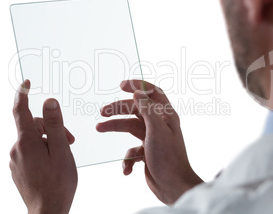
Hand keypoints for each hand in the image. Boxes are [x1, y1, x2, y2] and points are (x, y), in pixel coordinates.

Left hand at [10, 80, 77, 213]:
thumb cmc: (58, 183)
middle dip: (52, 128)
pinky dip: (43, 151)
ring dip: (49, 141)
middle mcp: (17, 149)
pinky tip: (54, 163)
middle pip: (33, 126)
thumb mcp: (61, 150)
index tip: (26, 83)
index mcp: (26, 142)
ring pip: (33, 139)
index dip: (23, 94)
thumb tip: (49, 101)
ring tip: (64, 155)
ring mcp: (16, 160)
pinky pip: (30, 151)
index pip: (20, 111)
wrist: (47, 211)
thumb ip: (55, 125)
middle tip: (70, 140)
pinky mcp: (19, 169)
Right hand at [97, 80, 203, 204]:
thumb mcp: (156, 129)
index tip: (122, 85)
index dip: (138, 86)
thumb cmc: (168, 158)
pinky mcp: (146, 152)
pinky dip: (127, 158)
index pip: (152, 93)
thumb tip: (138, 92)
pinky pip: (131, 150)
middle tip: (102, 111)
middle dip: (119, 109)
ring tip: (99, 128)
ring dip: (115, 128)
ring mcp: (152, 138)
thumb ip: (147, 109)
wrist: (173, 186)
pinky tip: (127, 168)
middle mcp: (158, 124)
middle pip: (135, 110)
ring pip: (129, 127)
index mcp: (165, 116)